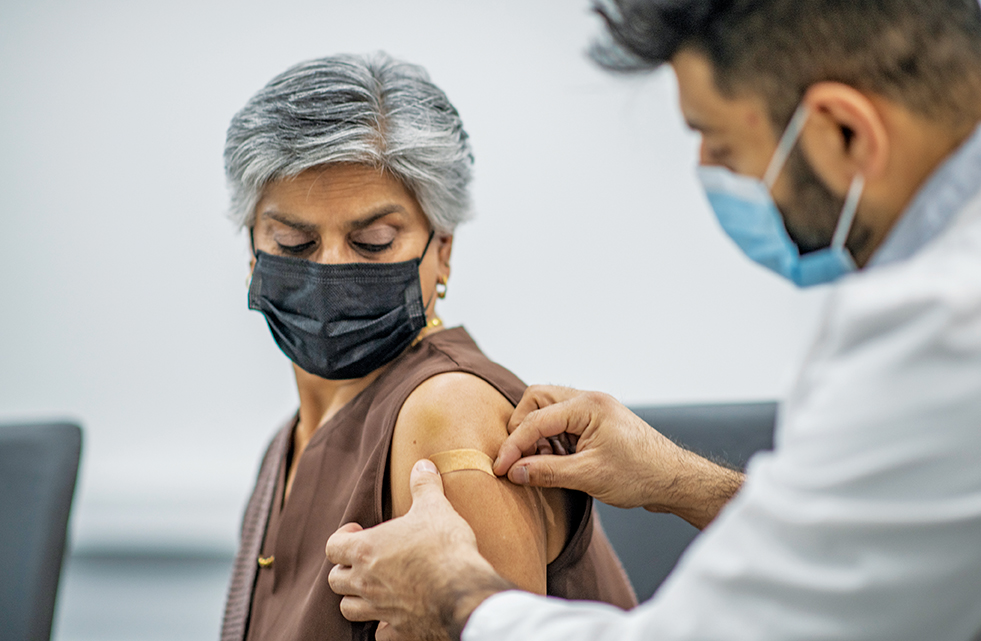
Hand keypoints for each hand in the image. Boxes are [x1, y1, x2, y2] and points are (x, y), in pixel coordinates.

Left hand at [326, 459, 514, 640]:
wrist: (462, 590)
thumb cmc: (443, 546)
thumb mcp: (434, 507)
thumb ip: (424, 485)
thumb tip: (423, 465)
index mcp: (365, 550)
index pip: (332, 546)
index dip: (342, 537)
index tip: (359, 531)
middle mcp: (365, 582)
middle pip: (335, 580)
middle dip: (346, 569)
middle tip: (366, 559)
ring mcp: (379, 609)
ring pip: (348, 609)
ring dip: (355, 599)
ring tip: (373, 587)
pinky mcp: (398, 630)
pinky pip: (379, 634)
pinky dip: (382, 626)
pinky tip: (395, 615)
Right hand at [493, 386, 742, 528]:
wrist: (674, 480)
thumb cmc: (639, 474)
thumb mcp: (588, 476)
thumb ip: (547, 472)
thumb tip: (514, 472)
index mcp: (588, 406)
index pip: (536, 420)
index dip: (514, 446)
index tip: (500, 469)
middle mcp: (589, 401)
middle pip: (536, 400)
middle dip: (523, 429)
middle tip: (521, 459)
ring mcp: (593, 411)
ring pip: (547, 410)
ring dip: (537, 436)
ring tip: (541, 465)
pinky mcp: (595, 424)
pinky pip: (561, 423)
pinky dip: (551, 441)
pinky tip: (555, 464)